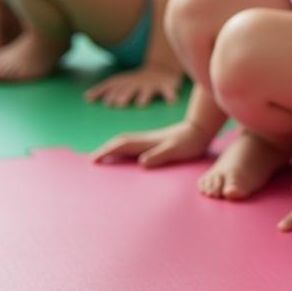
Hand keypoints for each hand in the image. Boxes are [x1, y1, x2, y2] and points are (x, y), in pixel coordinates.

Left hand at [84, 63, 184, 107]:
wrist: (162, 69)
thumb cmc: (136, 81)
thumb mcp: (120, 82)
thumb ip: (103, 90)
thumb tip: (86, 98)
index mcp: (126, 83)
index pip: (116, 87)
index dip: (112, 94)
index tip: (107, 103)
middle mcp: (138, 83)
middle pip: (130, 89)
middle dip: (125, 95)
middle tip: (120, 104)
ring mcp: (152, 84)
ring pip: (148, 90)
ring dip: (144, 96)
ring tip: (141, 104)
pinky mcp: (167, 85)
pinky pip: (170, 90)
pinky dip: (171, 95)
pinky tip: (172, 102)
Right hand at [92, 119, 211, 165]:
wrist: (199, 128)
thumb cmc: (189, 142)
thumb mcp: (176, 150)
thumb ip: (160, 155)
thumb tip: (142, 162)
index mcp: (147, 142)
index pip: (122, 145)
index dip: (107, 152)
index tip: (94, 160)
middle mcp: (145, 139)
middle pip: (120, 141)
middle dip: (105, 149)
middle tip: (92, 160)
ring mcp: (149, 139)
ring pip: (125, 142)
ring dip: (112, 148)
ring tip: (102, 157)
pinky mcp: (154, 141)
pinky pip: (132, 144)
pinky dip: (122, 149)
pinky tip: (123, 155)